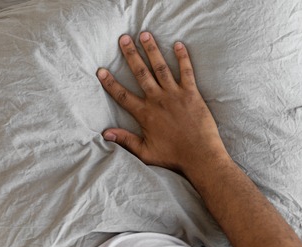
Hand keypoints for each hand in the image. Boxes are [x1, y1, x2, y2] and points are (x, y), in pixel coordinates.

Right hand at [97, 32, 229, 175]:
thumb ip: (125, 140)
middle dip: (131, 54)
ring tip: (145, 34)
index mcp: (145, 114)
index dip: (110, 83)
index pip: (122, 95)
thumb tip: (105, 134)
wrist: (200, 156)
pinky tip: (178, 44)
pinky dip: (182, 57)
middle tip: (124, 38)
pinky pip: (186, 71)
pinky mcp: (192, 93)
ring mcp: (175, 94)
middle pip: (140, 73)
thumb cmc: (174, 157)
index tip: (101, 70)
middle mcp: (157, 100)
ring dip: (152, 50)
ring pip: (160, 67)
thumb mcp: (145, 152)